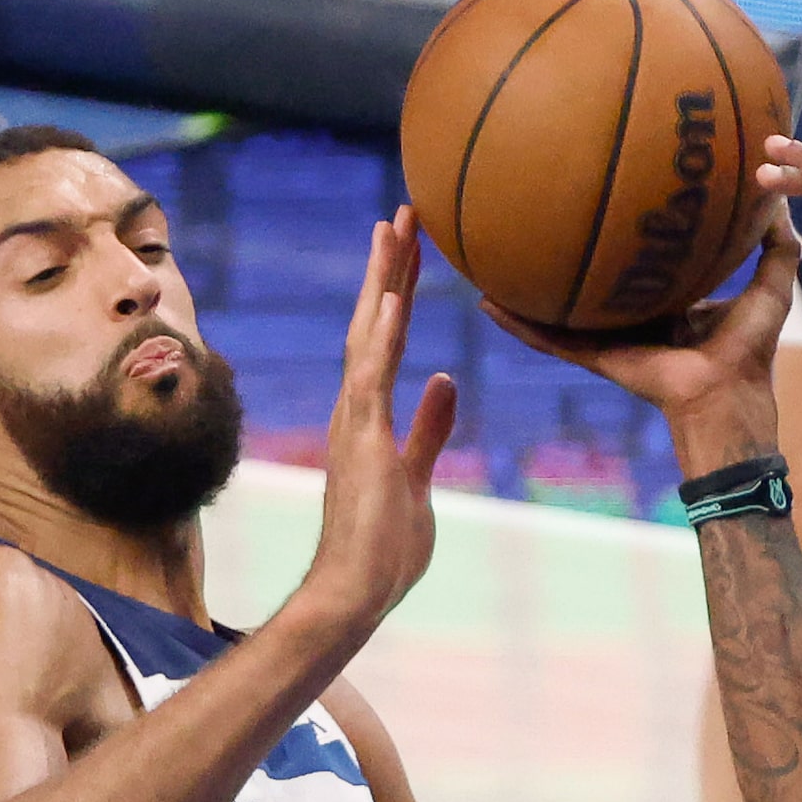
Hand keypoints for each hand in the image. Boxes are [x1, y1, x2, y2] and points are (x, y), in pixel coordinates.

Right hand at [294, 208, 456, 635]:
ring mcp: (356, 420)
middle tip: (405, 211)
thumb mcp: (418, 476)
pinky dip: (384, 336)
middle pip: (376, 321)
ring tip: (397, 227)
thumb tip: (445, 382)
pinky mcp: (363, 439)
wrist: (357, 590)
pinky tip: (396, 298)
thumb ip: (429, 429)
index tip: (412, 246)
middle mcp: (357, 407)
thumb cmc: (385, 547)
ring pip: (371, 333)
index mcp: (372, 415)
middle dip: (391, 266)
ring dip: (385, 280)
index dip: (401, 290)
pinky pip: (373, 376)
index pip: (390, 338)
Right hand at [481, 205, 798, 468]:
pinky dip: (518, 324)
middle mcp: (636, 314)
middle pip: (595, 279)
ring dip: (529, 286)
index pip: (644, 261)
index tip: (613, 195)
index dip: (630, 233)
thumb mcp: (772, 285)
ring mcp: (611, 336)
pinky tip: (487, 302)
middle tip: (541, 209)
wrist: (728, 395)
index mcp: (673, 300)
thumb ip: (777, 243)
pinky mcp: (596, 355)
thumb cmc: (752, 348)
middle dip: (571, 250)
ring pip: (561, 307)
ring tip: (494, 254)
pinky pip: (549, 339)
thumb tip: (778, 196)